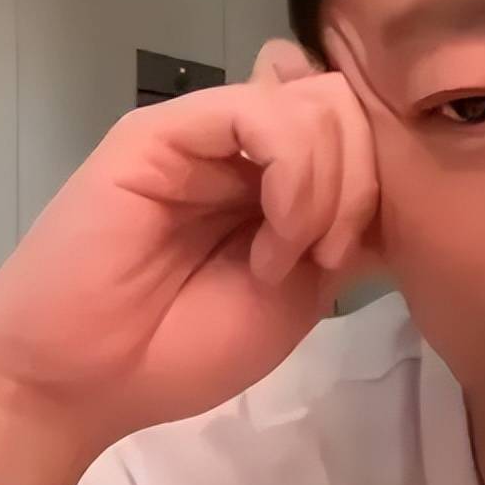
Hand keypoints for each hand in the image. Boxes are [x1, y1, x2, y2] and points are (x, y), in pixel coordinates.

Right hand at [0, 34, 381, 484]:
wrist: (88, 382)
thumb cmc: (188, 348)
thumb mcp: (303, 290)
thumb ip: (343, 225)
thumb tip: (396, 174)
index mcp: (279, 174)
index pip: (358, 126)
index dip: (380, 182)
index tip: (357, 257)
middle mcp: (245, 142)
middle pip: (345, 105)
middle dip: (362, 183)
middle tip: (326, 257)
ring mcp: (205, 131)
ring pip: (317, 102)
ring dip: (326, 190)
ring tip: (284, 258)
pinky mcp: (162, 131)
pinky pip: (259, 111)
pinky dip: (293, 178)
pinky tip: (273, 242)